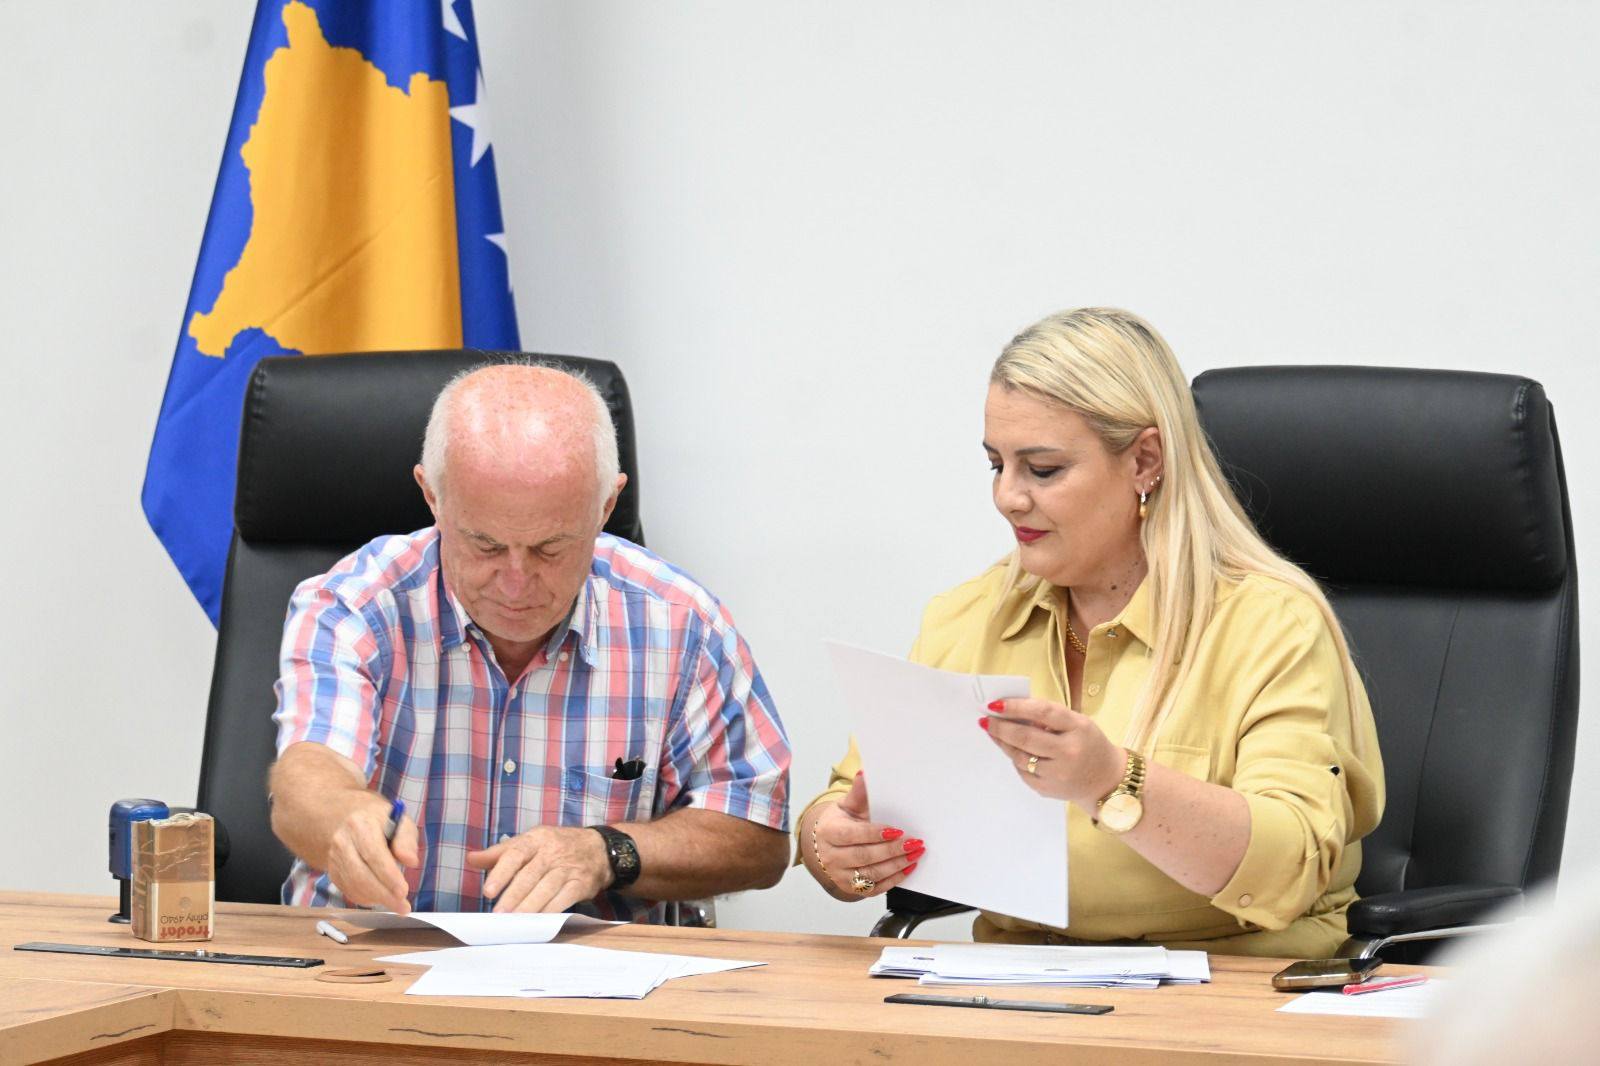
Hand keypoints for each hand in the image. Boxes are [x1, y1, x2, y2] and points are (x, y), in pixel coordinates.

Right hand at [323, 795, 418, 913]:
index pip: (373, 853)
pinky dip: (366, 899)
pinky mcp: (333, 872)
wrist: (355, 821)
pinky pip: (348, 891)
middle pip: (360, 873)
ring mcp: (334, 858)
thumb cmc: (383, 824)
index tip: (403, 891)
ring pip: (353, 885)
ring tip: (397, 905)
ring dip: (376, 899)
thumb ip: (406, 841)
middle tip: (403, 906)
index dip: (388, 875)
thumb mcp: (401, 823)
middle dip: (383, 894)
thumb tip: (411, 861)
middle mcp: (342, 841)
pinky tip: (381, 899)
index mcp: (360, 825)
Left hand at [466, 826, 610, 912]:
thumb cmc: (555, 846)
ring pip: (546, 889)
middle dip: (513, 896)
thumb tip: (471, 859)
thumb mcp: (529, 842)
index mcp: (536, 839)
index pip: (515, 853)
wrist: (598, 849)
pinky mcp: (581, 884)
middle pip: (530, 875)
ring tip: (513, 921)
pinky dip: (550, 911)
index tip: (488, 891)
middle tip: (498, 914)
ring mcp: (568, 868)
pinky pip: (564, 899)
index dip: (501, 872)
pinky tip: (538, 921)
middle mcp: (552, 852)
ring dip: (529, 907)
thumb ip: (499, 853)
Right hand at [808, 772, 923, 900]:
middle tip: (914, 843)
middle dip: (892, 850)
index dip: (875, 834)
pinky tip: (908, 867)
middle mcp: (832, 857)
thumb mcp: (847, 806)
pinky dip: (894, 879)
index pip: (852, 835)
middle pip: (864, 856)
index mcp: (829, 833)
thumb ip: (858, 792)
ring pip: (871, 874)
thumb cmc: (840, 823)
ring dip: (897, 865)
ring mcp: (841, 876)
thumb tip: (866, 773)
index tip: (897, 830)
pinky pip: (875, 888)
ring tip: (916, 854)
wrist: (827, 846)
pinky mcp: (852, 888)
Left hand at [982, 698, 1125, 808]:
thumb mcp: (1078, 723)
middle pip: (1025, 737)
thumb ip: (1050, 716)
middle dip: (1000, 727)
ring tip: (993, 731)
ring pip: (1019, 756)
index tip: (995, 704)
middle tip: (984, 719)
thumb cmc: (1088, 744)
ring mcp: (1057, 774)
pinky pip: (1022, 772)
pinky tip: (1011, 750)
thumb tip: (1013, 711)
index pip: (1043, 712)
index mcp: (1078, 728)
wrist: (1106, 781)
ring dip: (1002, 742)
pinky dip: (1014, 759)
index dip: (1016, 707)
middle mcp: (1069, 752)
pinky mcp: (1047, 789)